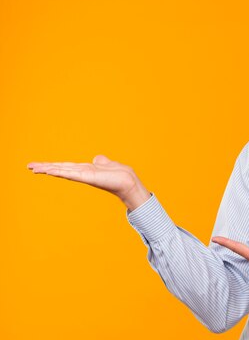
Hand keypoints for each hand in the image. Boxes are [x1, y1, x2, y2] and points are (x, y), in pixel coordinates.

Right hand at [27, 155, 150, 210]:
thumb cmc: (119, 174)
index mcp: (85, 169)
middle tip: (29, 166)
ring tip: (33, 168)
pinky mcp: (86, 177)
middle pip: (60, 168)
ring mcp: (83, 175)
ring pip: (62, 170)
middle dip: (45, 167)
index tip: (39, 165)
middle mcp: (82, 172)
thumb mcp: (107, 163)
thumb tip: (97, 158)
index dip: (53, 165)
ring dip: (47, 169)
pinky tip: (49, 171)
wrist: (128, 181)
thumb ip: (100, 161)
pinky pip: (70, 173)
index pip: (66, 166)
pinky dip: (59, 171)